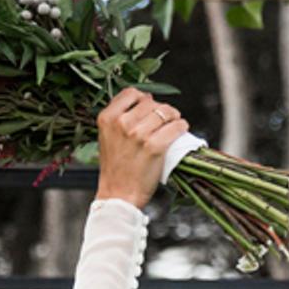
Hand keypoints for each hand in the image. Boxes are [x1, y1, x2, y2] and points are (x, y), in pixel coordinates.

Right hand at [94, 88, 189, 208]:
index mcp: (107, 119)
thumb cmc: (115, 169)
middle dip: (160, 109)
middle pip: (151, 102)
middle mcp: (122, 124)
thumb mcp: (106, 137)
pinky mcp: (154, 147)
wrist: (118, 195)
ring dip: (174, 116)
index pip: (131, 93)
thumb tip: (146, 99)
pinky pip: (176, 127)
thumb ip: (119, 117)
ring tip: (174, 123)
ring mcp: (138, 134)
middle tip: (165, 118)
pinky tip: (180, 130)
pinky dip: (181, 127)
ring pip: (166, 112)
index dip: (143, 98)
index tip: (148, 106)